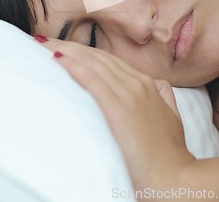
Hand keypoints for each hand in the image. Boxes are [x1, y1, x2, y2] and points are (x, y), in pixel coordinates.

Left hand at [35, 38, 194, 193]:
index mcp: (146, 84)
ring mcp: (129, 94)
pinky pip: (93, 80)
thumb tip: (156, 83)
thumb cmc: (168, 153)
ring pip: (93, 63)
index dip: (83, 51)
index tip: (61, 46)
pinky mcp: (119, 110)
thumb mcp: (171, 116)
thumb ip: (163, 96)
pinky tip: (58, 59)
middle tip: (44, 40)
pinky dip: (75, 67)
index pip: (107, 60)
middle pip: (97, 57)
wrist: (175, 177)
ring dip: (66, 50)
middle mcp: (136, 83)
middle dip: (69, 45)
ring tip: (43, 44)